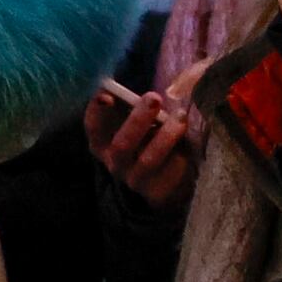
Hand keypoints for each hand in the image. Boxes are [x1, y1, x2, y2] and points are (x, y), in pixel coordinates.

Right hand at [86, 80, 199, 211]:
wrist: (163, 180)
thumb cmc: (147, 140)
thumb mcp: (139, 124)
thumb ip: (139, 109)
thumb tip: (156, 90)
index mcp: (103, 142)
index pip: (93, 127)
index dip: (97, 111)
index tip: (107, 95)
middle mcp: (114, 162)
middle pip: (122, 144)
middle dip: (138, 120)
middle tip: (154, 98)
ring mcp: (134, 179)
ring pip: (148, 160)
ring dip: (166, 136)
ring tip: (180, 117)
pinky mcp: (156, 191)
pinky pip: (169, 172)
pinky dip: (180, 153)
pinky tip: (188, 137)